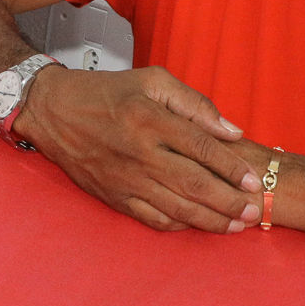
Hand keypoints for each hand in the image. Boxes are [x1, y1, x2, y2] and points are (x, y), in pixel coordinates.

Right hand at [16, 65, 262, 233]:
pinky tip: (197, 224)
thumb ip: (194, 103)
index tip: (252, 180)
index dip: (232, 167)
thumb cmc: (105, 92)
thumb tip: (231, 130)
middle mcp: (139, 151)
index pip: (202, 148)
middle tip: (252, 211)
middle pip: (195, 184)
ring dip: (211, 220)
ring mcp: (126, 178)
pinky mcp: (113, 196)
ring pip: (178, 207)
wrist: (52, 110)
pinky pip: (152, 218)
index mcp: (150, 119)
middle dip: (230, 202)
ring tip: (235, 225)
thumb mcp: (151, 80)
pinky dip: (179, 225)